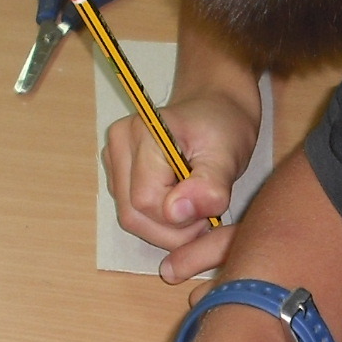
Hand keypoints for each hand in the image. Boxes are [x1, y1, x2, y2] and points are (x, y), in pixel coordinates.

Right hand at [102, 88, 258, 282]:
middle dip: (173, 229)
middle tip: (205, 216)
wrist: (216, 112)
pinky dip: (160, 222)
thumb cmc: (223, 129)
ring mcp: (113, 161)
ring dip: (168, 228)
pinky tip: (182, 205)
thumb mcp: (228, 155)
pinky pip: (133, 215)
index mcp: (143, 133)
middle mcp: (119, 145)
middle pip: (133, 215)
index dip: (180, 219)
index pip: (147, 201)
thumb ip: (208, 185)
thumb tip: (176, 213)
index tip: (209, 208)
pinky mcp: (117, 175)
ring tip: (195, 207)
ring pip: (132, 219)